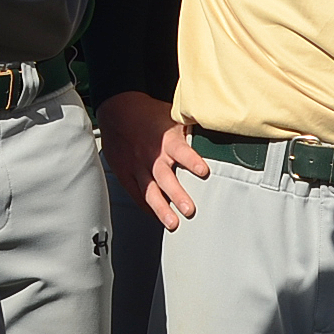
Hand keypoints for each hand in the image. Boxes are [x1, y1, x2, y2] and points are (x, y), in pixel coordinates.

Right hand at [131, 112, 206, 231]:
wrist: (117, 110)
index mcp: (166, 140)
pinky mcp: (125, 174)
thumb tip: (216, 125)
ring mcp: (137, 167)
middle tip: (189, 210)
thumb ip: (191, 126)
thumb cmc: (148, 113)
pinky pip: (136, 193)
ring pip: (150, 191)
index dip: (191, 160)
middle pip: (165, 178)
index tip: (203, 171)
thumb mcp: (173, 114)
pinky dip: (146, 206)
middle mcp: (152, 156)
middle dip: (177, 195)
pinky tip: (156, 217)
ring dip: (161, 209)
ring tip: (173, 223)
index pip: (181, 151)